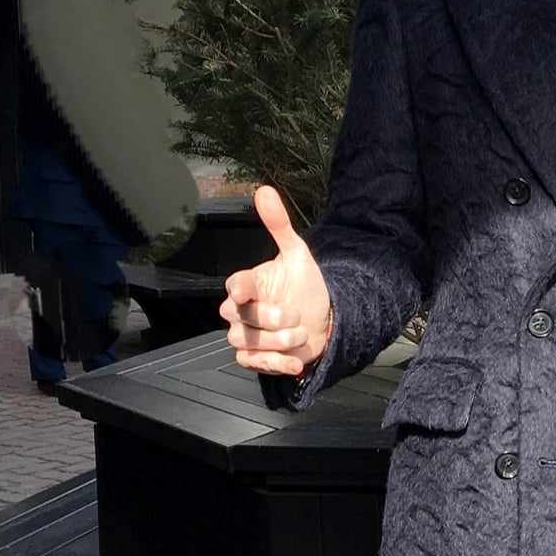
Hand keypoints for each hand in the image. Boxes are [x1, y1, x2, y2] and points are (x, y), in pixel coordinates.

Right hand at [220, 185, 332, 377]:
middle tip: (294, 316)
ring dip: (277, 342)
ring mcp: (246, 335)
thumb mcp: (296, 253)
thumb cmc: (303, 286)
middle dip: (268, 319)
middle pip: (238, 318)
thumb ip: (279, 224)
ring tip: (300, 333)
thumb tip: (264, 191)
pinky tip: (295, 359)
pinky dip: (276, 363)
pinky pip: (253, 364)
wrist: (321, 318)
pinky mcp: (255, 358)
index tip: (251, 290)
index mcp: (249, 284)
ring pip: (246, 343)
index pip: (234, 286)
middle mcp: (242, 311)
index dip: (241, 289)